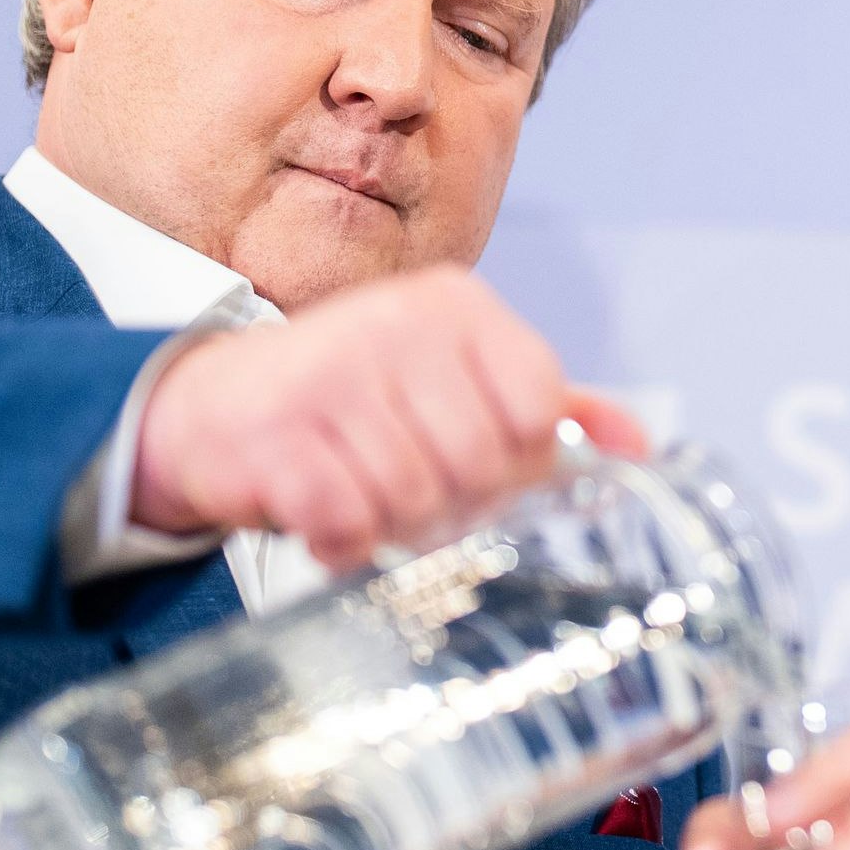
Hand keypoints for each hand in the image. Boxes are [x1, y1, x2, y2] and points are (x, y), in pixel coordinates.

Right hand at [128, 266, 647, 568]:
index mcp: (456, 307)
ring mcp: (334, 374)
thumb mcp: (452, 382)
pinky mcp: (278, 434)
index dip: (518, 464)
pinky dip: (340, 542)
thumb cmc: (346, 399)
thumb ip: (546, 410)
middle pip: (483, 465)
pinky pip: (348, 523)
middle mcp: (398, 324)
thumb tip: (639, 444)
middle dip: (451, 502)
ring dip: (391, 525)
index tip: (476, 466)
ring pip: (416, 500)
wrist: (211, 408)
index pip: (539, 409)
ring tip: (360, 496)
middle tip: (407, 490)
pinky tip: (324, 518)